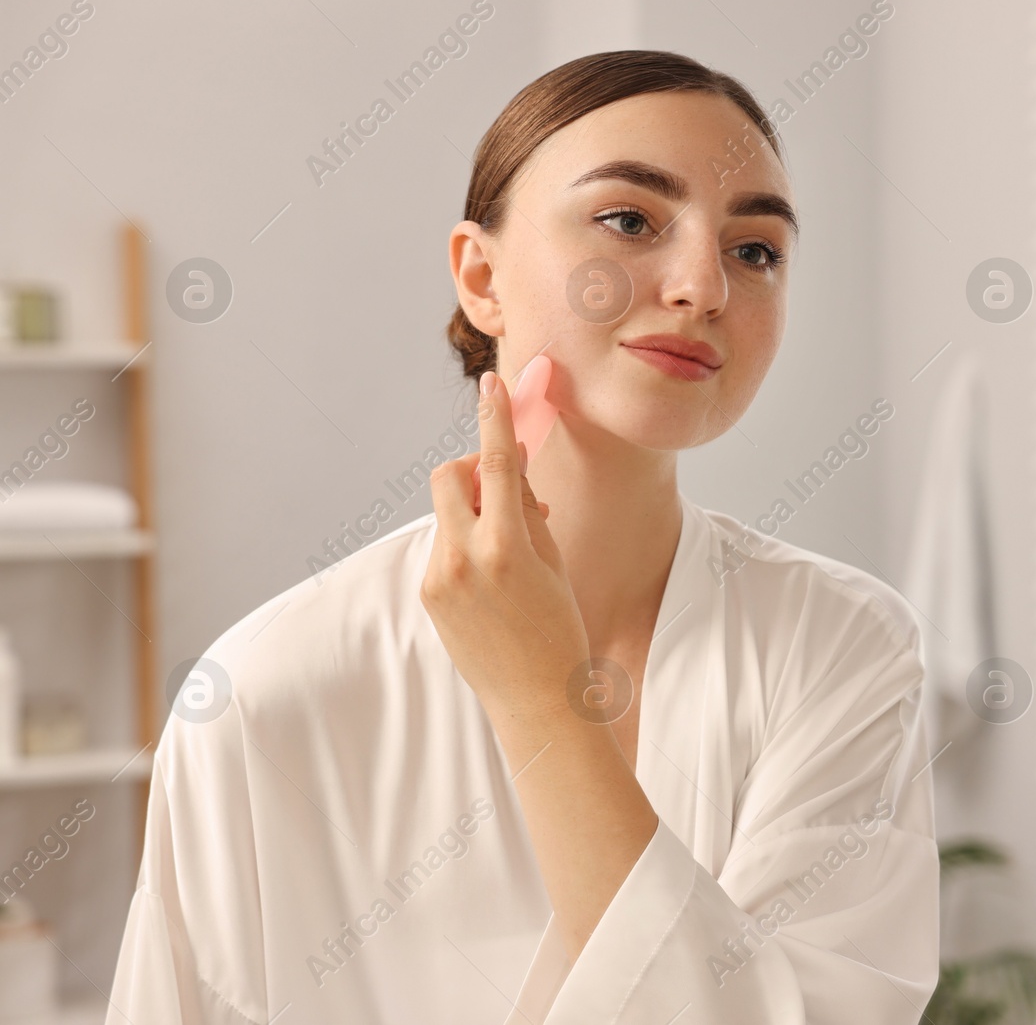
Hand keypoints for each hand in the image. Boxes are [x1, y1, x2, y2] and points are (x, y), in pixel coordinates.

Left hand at [421, 370, 587, 730]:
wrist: (535, 700)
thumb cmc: (559, 631)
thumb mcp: (554, 564)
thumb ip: (528, 514)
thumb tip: (512, 477)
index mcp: (505, 547)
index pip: (498, 463)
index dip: (495, 418)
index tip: (491, 385)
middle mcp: (463, 558)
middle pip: (451, 478)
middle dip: (473, 471)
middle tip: (507, 491)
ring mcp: (438, 578)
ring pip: (448, 514)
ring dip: (475, 514)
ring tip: (512, 554)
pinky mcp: (427, 595)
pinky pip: (444, 547)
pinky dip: (468, 546)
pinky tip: (497, 583)